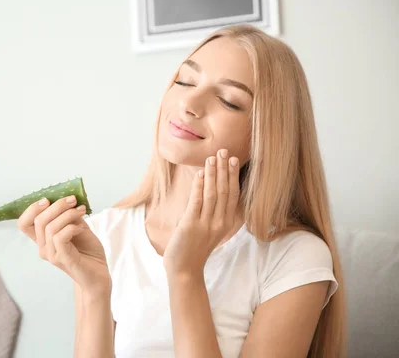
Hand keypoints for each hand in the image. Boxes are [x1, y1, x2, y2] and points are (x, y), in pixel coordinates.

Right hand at [17, 196, 110, 297]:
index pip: (24, 224)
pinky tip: (82, 228)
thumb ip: (69, 216)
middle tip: (73, 200)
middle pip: (39, 220)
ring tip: (81, 211)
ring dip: (68, 214)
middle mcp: (43, 248)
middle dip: (57, 205)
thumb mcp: (78, 227)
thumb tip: (68, 200)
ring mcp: (51, 254)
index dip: (32, 209)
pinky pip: (60, 237)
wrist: (99, 275)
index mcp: (43, 240)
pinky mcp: (62, 259)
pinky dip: (72, 227)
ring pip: (50, 227)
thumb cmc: (88, 252)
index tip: (48, 199)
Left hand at [163, 149, 240, 277]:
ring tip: (212, 158)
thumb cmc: (195, 247)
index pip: (233, 195)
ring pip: (213, 194)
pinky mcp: (191, 225)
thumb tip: (210, 187)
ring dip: (213, 174)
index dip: (233, 176)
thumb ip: (213, 211)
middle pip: (225, 191)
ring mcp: (206, 224)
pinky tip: (200, 174)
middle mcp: (220, 223)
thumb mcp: (210, 229)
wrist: (185, 269)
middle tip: (224, 151)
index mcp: (227, 223)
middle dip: (224, 169)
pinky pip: (197, 202)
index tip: (234, 159)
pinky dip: (199, 186)